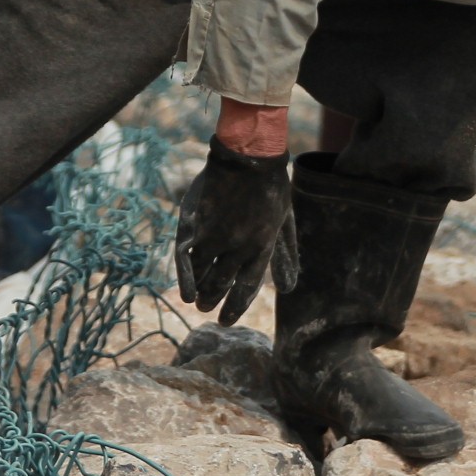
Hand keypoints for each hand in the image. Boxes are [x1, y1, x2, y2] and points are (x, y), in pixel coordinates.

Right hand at [174, 138, 298, 323]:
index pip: (247, 286)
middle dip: (214, 299)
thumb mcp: (285, 222)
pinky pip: (188, 257)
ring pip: (204, 273)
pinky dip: (186, 277)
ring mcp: (218, 236)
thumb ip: (286, 255)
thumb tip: (290, 288)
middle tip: (206, 309)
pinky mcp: (197, 224)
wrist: (250, 155)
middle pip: (223, 283)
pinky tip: (185, 292)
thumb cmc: (272, 186)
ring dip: (200, 290)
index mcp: (263, 247)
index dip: (236, 306)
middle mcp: (240, 247)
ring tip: (196, 300)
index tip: (225, 319)